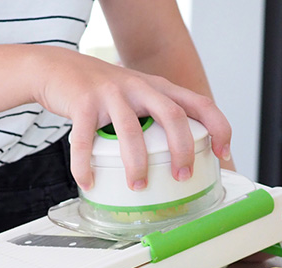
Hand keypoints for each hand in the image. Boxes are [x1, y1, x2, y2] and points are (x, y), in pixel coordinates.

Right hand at [32, 47, 231, 191]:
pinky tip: (87, 181)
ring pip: (131, 130)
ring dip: (137, 163)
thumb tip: (181, 158)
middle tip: (181, 176)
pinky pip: (84, 140)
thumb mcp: (139, 95)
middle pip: (172, 116)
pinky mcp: (82, 103)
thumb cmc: (103, 91)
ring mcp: (110, 93)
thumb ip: (159, 117)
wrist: (58, 67)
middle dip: (181, 149)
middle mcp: (138, 87)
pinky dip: (85, 165)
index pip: (199, 103)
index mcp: (158, 88)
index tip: (222, 153)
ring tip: (138, 185)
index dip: (218, 127)